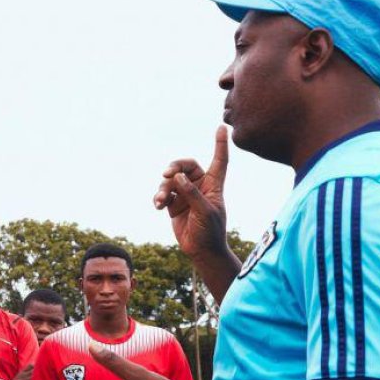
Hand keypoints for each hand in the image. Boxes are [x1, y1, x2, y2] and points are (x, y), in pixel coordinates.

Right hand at [153, 125, 229, 260]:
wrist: (201, 251)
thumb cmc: (210, 231)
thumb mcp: (205, 211)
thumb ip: (192, 193)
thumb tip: (178, 176)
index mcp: (213, 185)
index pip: (219, 160)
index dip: (220, 144)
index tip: (222, 127)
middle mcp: (199, 186)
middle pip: (186, 166)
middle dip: (175, 167)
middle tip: (167, 173)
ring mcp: (185, 195)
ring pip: (171, 182)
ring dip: (163, 189)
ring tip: (160, 201)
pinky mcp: (174, 205)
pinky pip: (163, 194)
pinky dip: (159, 198)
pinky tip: (158, 205)